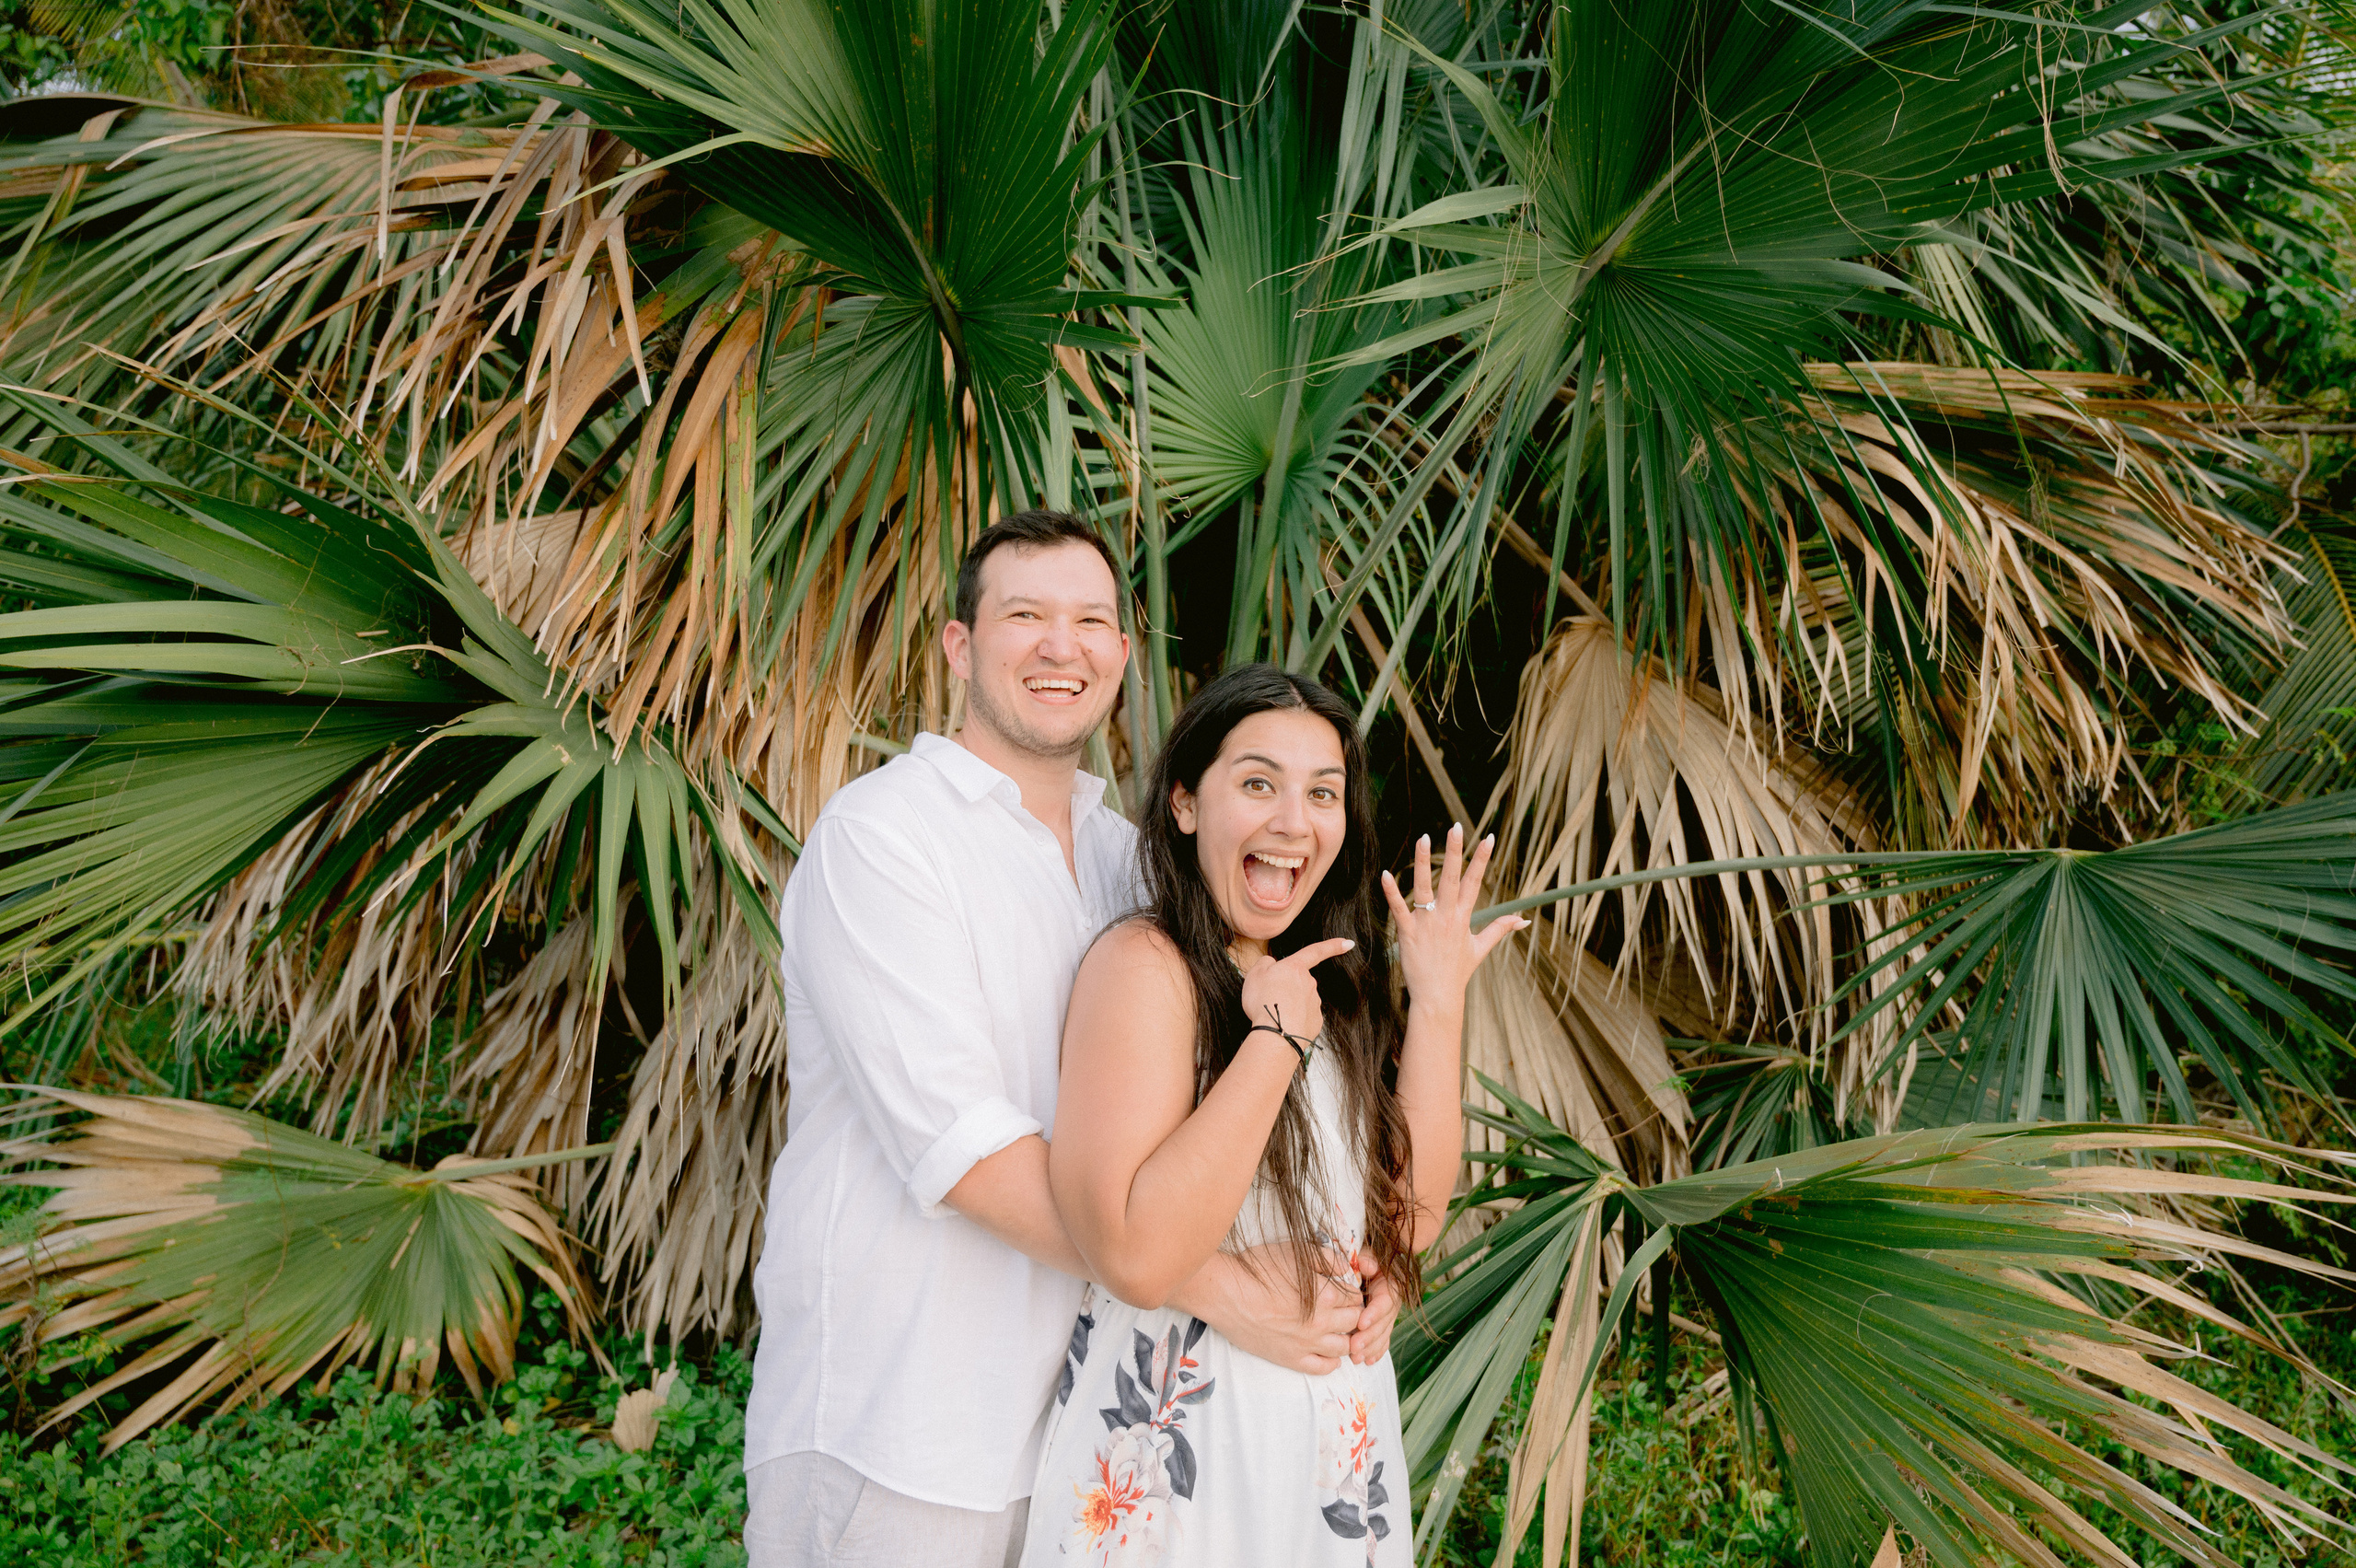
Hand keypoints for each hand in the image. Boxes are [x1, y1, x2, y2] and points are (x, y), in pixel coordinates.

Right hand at [1176, 1244, 1361, 1374]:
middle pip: (1354, 1322)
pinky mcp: (1291, 1359)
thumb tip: (1348, 1268)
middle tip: (1343, 1308)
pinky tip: (1327, 1351)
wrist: (1225, 1293)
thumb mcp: (1295, 1252)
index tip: (1345, 1290)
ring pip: (1343, 1347)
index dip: (1353, 1292)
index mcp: (1326, 1294)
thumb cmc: (1257, 1268)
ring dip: (1346, 1338)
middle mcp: (1322, 1322)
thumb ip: (1327, 1258)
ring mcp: (1307, 1344)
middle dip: (1353, 1313)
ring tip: (1336, 1329)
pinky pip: (1323, 1368)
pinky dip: (1332, 1361)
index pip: (1355, 1297)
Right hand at [1238, 937, 1355, 1050]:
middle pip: (1298, 981)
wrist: (1276, 1034)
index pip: (1316, 951)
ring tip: (1273, 1014)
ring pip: (1300, 1000)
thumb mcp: (1254, 974)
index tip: (1348, 943)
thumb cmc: (1264, 1002)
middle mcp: (1309, 983)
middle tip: (1268, 998)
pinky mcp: (1315, 1021)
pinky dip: (1293, 1019)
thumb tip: (1272, 964)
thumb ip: (1265, 963)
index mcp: (1295, 968)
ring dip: (1288, 1004)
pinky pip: (1303, 1016)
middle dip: (1286, 988)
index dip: (1333, 945)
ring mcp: (1314, 1003)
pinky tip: (1283, 1024)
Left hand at [1347, 1251, 1398, 1364]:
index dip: (1374, 1313)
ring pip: (1383, 1334)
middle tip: (1354, 1347)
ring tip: (1356, 1358)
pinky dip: (1376, 1351)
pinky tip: (1368, 1361)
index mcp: (1390, 1285)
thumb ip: (1367, 1259)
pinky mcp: (1382, 1324)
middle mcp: (1392, 1303)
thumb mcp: (1367, 1253)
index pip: (1385, 1302)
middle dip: (1370, 1336)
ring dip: (1371, 1348)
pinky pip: (1382, 1339)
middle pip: (1384, 1323)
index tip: (1361, 1323)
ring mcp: (1388, 1315)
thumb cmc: (1366, 1257)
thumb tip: (1368, 1265)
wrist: (1377, 1263)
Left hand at [1381, 823, 1524, 1005]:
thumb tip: (1523, 920)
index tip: (1489, 838)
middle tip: (1456, 826)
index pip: (1475, 881)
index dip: (1482, 859)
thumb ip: (1500, 929)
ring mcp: (1427, 923)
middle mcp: (1447, 916)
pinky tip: (1385, 874)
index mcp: (1463, 917)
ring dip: (1424, 862)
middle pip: (1452, 878)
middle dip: (1455, 851)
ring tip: (1423, 838)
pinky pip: (1399, 908)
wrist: (1438, 997)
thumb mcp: (1481, 949)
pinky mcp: (1407, 933)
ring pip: (1424, 887)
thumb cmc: (1458, 972)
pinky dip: (1392, 892)